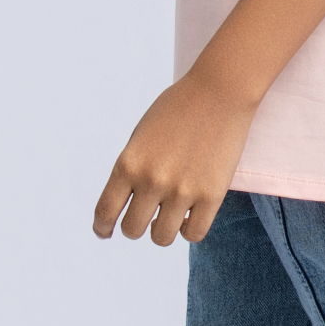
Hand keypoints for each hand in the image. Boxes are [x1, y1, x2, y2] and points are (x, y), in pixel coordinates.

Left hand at [92, 70, 256, 245]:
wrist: (221, 88)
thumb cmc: (181, 106)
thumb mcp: (143, 134)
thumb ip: (132, 168)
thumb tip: (126, 205)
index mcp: (129, 163)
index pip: (104, 213)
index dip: (102, 227)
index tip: (106, 231)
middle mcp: (152, 180)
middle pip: (132, 229)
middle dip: (138, 223)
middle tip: (149, 213)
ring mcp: (182, 190)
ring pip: (161, 237)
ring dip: (162, 228)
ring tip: (170, 215)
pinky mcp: (211, 194)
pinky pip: (193, 234)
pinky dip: (189, 228)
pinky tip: (190, 214)